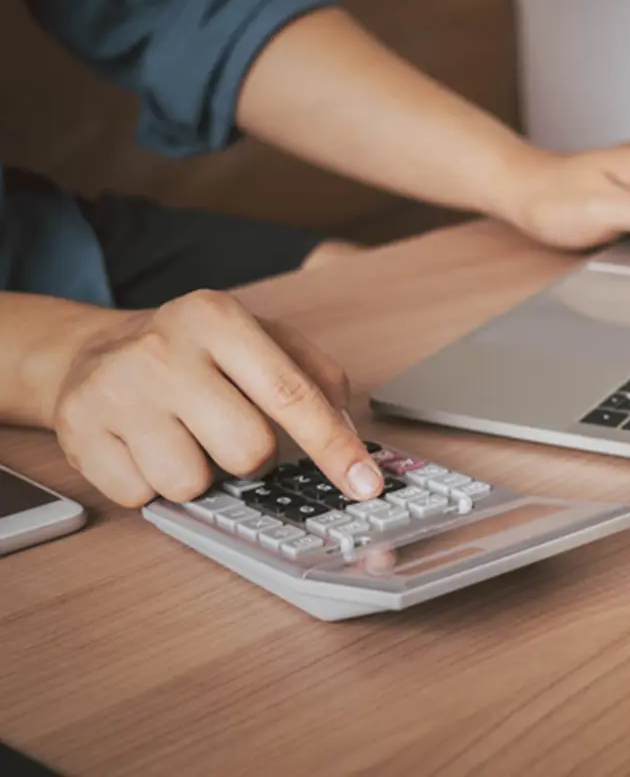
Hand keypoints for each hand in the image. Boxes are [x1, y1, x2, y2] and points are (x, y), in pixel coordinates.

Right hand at [49, 290, 382, 508]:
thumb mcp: (259, 339)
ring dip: (198, 473)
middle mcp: (164, 350)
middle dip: (252, 457)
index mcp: (218, 319)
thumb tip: (349, 434)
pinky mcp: (78, 432)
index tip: (366, 484)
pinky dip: (151, 484)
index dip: (334, 447)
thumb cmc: (194, 352)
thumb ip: (316, 378)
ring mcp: (115, 391)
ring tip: (181, 436)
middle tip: (229, 431)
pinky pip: (141, 497)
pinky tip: (143, 447)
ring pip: (191, 483)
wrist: (92, 352)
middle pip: (248, 451)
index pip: (292, 394)